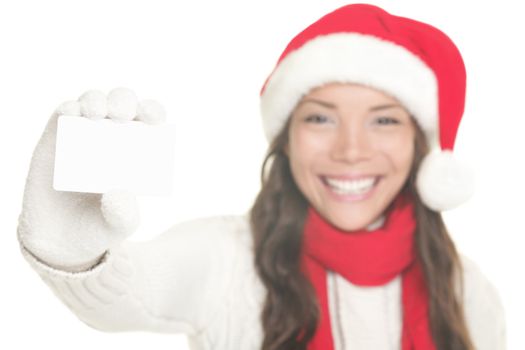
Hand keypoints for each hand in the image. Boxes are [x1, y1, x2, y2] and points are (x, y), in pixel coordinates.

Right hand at [17, 87, 165, 270]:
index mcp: (135, 150)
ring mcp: (82, 135)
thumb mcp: (119, 227)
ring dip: (96, 100)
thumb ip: (124, 215)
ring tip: (96, 113)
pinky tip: (72, 112)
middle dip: (123, 101)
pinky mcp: (55, 139)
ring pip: (92, 103)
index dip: (152, 111)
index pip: (148, 121)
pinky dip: (68, 109)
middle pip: (120, 105)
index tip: (153, 118)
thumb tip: (119, 192)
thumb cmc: (99, 227)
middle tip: (121, 115)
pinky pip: (62, 115)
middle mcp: (110, 137)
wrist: (60, 241)